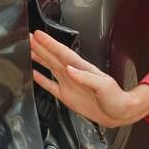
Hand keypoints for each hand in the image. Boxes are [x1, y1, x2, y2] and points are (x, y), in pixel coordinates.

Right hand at [29, 30, 148, 127]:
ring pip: (50, 67)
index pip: (63, 53)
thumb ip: (86, 78)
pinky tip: (33, 73)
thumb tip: (70, 70)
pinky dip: (41, 79)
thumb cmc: (117, 98)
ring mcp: (69, 84)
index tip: (39, 35)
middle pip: (53, 57)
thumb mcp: (104, 86)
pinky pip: (50, 85)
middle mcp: (74, 74)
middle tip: (28, 37)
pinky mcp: (67, 95)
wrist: (120, 113)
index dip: (50, 44)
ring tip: (28, 50)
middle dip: (41, 46)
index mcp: (83, 68)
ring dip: (39, 58)